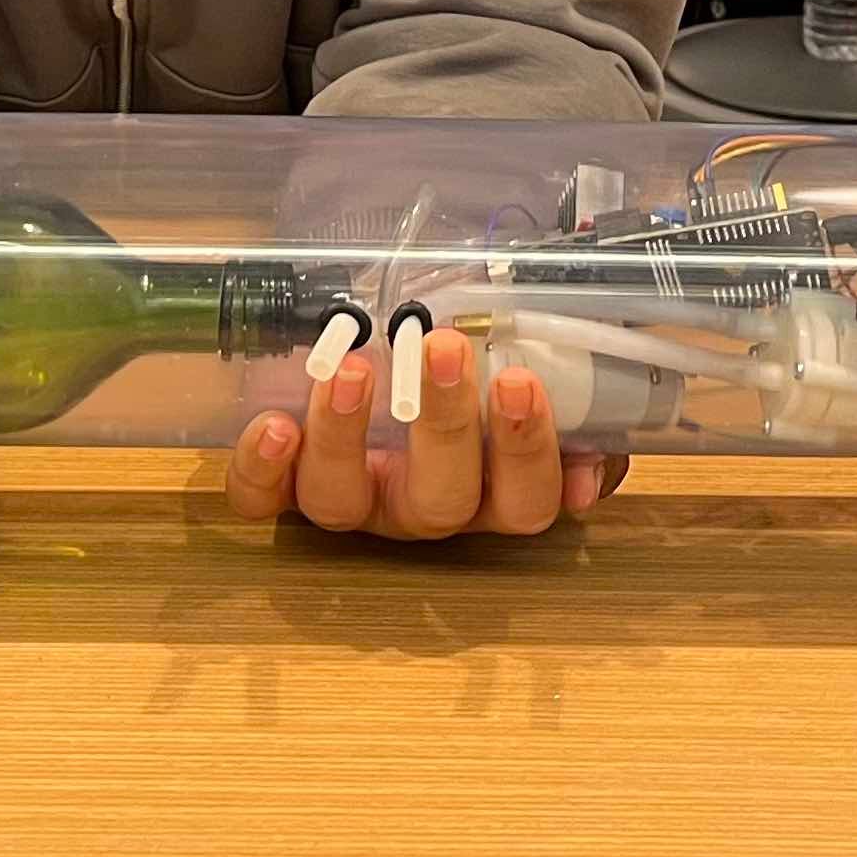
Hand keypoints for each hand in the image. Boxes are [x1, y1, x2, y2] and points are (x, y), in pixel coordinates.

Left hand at [223, 324, 629, 538]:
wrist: (386, 354)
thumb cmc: (470, 364)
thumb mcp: (535, 369)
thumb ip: (581, 407)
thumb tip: (595, 460)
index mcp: (490, 492)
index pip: (525, 500)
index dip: (527, 453)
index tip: (521, 381)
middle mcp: (422, 509)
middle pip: (440, 497)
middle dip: (445, 423)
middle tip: (447, 346)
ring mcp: (353, 502)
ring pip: (344, 502)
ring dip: (345, 438)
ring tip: (351, 370)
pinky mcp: (285, 489)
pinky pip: (262, 501)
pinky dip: (261, 470)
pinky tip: (273, 423)